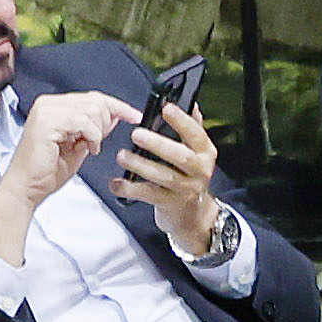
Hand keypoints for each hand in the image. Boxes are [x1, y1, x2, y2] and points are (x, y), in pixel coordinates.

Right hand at [0, 88, 136, 257]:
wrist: (27, 188)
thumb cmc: (47, 171)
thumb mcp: (79, 146)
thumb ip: (95, 129)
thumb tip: (115, 116)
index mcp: (53, 106)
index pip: (92, 98)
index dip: (117, 106)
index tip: (135, 116)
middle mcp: (48, 103)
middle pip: (95, 100)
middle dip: (106, 123)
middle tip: (98, 143)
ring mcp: (46, 110)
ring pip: (92, 110)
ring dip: (97, 132)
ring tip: (88, 147)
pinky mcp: (47, 122)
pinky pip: (83, 122)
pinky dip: (91, 137)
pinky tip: (85, 149)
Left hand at [98, 93, 230, 260]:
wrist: (193, 217)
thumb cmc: (190, 179)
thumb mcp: (197, 154)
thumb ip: (193, 130)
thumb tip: (191, 104)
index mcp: (205, 154)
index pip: (196, 134)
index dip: (182, 121)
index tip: (166, 108)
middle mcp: (199, 171)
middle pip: (180, 156)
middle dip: (158, 144)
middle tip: (137, 134)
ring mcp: (186, 189)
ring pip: (163, 176)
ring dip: (140, 165)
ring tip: (122, 156)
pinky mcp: (170, 204)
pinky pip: (148, 195)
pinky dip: (130, 188)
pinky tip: (116, 183)